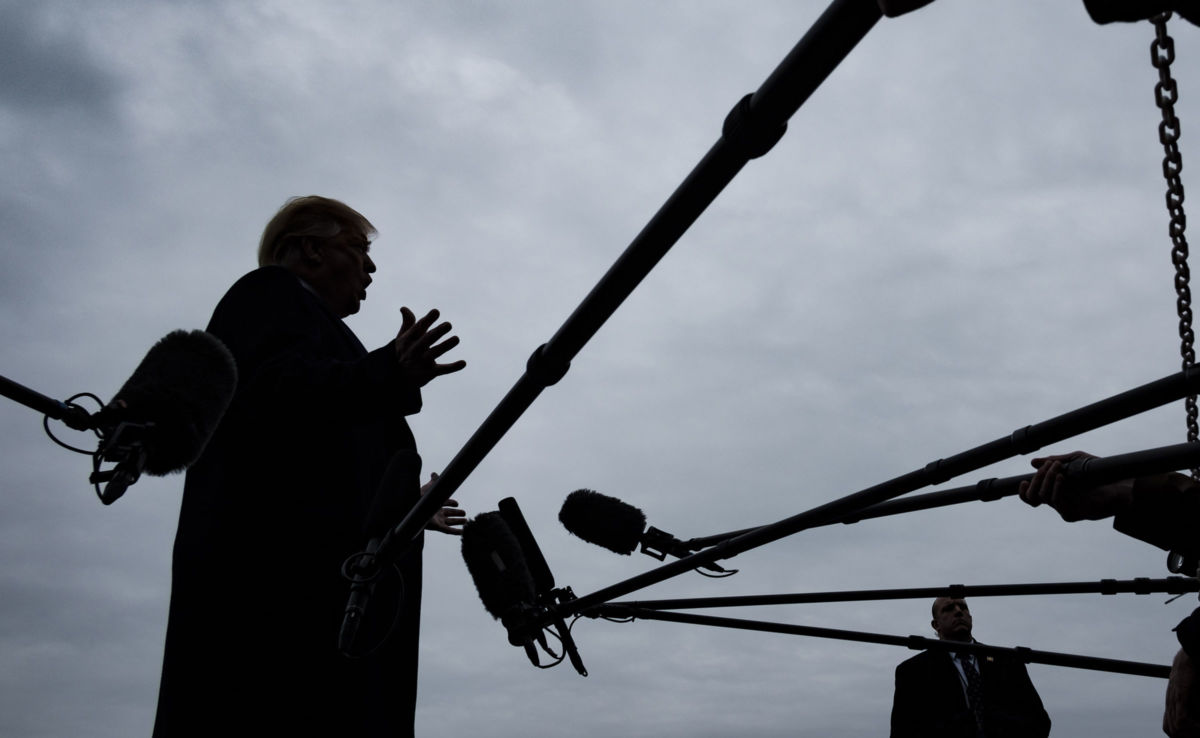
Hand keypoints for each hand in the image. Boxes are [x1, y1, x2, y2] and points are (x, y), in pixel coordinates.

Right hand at [393, 307, 465, 386]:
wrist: (398, 377)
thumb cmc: (404, 352)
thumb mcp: (403, 338)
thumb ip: (408, 323)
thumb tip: (404, 308)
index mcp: (408, 340)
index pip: (418, 328)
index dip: (428, 320)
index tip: (436, 312)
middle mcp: (414, 350)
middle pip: (427, 340)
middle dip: (437, 332)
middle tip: (449, 324)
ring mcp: (422, 362)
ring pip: (435, 353)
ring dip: (446, 346)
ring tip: (457, 339)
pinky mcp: (430, 373)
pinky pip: (443, 370)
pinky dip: (453, 367)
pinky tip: (463, 363)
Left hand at [421, 473, 465, 534]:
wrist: (414, 507)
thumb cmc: (420, 498)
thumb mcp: (429, 488)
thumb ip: (433, 482)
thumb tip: (434, 473)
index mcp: (435, 504)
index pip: (445, 504)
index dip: (451, 503)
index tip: (457, 503)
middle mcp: (436, 513)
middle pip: (449, 513)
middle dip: (457, 513)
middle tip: (464, 513)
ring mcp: (437, 521)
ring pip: (450, 522)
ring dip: (458, 522)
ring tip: (466, 521)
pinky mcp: (437, 527)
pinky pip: (448, 531)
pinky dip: (455, 532)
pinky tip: (461, 532)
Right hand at [1017, 450, 1132, 521]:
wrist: (1120, 484)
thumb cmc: (1099, 473)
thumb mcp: (1075, 461)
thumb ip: (1055, 461)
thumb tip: (1032, 463)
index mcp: (1055, 491)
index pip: (1030, 497)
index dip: (1022, 491)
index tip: (1023, 480)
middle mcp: (1057, 501)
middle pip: (1032, 496)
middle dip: (1036, 478)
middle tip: (1049, 465)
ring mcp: (1064, 508)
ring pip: (1042, 497)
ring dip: (1046, 479)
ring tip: (1058, 467)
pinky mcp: (1073, 514)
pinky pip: (1056, 503)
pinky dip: (1056, 488)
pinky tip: (1062, 477)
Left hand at [1164, 648, 1199, 737]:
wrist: (1189, 656)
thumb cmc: (1193, 672)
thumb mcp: (1191, 691)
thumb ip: (1193, 704)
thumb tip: (1198, 719)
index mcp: (1171, 701)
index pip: (1168, 725)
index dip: (1178, 733)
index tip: (1192, 731)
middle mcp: (1170, 702)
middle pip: (1170, 729)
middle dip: (1183, 735)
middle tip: (1196, 731)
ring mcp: (1174, 699)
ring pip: (1174, 727)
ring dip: (1188, 732)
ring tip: (1199, 729)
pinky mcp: (1180, 695)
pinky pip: (1181, 719)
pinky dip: (1191, 726)